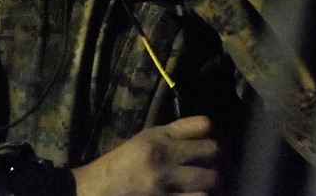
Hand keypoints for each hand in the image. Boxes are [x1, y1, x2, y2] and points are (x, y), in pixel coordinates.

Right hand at [71, 116, 219, 195]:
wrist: (97, 192)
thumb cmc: (120, 164)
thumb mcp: (143, 141)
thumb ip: (173, 133)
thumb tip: (208, 126)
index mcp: (156, 140)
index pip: (202, 127)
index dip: (215, 135)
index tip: (215, 143)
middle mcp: (163, 160)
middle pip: (212, 154)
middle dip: (218, 161)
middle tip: (215, 168)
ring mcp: (165, 186)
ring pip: (209, 183)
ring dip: (211, 186)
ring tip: (205, 186)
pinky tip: (193, 194)